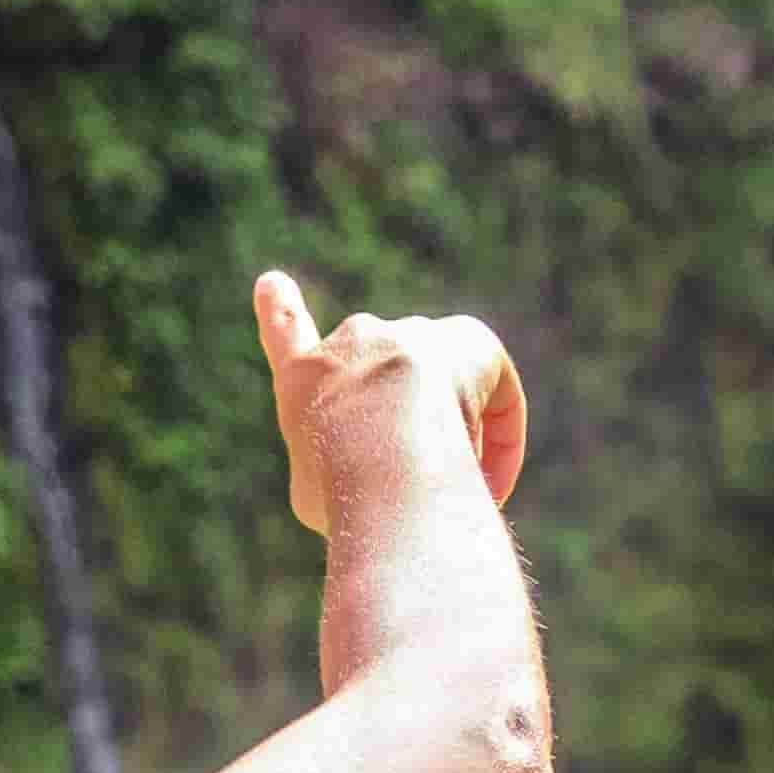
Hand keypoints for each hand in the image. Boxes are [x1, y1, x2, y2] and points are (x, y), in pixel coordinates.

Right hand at [252, 273, 527, 536]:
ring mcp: (410, 333)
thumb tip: (395, 475)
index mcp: (303, 375)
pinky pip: (490, 385)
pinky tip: (492, 479)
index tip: (273, 283)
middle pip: (385, 382)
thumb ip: (346, 467)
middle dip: (399, 427)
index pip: (287, 333)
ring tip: (446, 487)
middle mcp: (354, 340)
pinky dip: (500, 433)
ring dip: (446, 436)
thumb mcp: (319, 490)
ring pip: (439, 392)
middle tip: (409, 486)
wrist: (379, 449)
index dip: (280, 310)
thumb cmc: (340, 485)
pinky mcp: (468, 339)